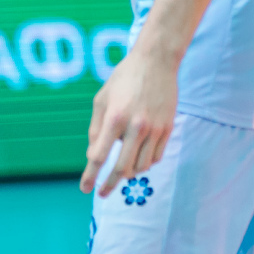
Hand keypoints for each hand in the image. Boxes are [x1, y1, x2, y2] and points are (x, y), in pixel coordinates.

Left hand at [82, 42, 177, 194]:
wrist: (156, 61)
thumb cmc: (124, 79)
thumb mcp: (101, 100)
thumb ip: (96, 129)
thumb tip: (94, 156)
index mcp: (115, 118)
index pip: (99, 156)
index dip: (91, 176)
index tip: (86, 189)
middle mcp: (136, 126)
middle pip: (122, 168)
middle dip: (110, 184)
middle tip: (102, 192)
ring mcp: (154, 129)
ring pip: (141, 166)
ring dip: (129, 172)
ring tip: (122, 169)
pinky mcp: (168, 128)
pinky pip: (156, 157)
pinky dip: (145, 163)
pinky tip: (138, 157)